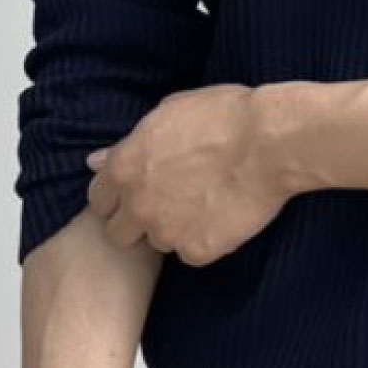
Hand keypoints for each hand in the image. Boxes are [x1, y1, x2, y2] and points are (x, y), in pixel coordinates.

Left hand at [84, 82, 309, 265]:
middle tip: (170, 206)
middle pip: (119, 234)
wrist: (270, 142)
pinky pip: (193, 253)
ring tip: (207, 205)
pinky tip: (225, 217)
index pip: (99, 200)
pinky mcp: (197, 250)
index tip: (140, 193)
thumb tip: (97, 160)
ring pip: (159, 243)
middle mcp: (138, 204)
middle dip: (138, 224)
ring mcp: (167, 231)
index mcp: (124, 168)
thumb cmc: (225, 116)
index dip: (119, 198)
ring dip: (175, 230)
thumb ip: (129, 143)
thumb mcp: (169, 113)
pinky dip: (206, 241)